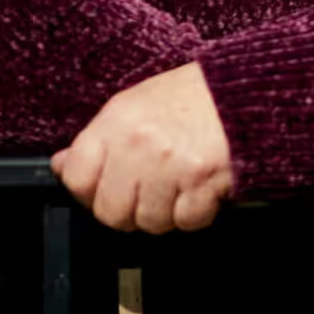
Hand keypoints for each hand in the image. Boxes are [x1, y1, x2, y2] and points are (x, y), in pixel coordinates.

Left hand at [51, 61, 233, 232]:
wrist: (251, 91)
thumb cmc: (196, 97)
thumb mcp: (138, 103)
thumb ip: (101, 136)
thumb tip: (62, 164)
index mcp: (117, 120)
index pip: (76, 176)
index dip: (89, 190)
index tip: (107, 188)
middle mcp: (138, 144)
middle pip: (110, 211)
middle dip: (129, 210)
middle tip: (150, 192)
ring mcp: (168, 166)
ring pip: (149, 222)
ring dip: (166, 212)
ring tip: (181, 186)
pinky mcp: (201, 183)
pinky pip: (185, 221)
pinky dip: (197, 212)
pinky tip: (203, 188)